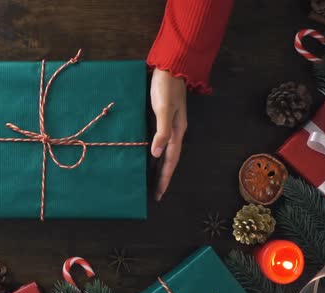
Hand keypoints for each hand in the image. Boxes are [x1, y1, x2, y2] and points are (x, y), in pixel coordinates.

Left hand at [150, 69, 187, 200]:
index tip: (159, 194)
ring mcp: (169, 124)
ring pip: (164, 151)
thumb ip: (162, 131)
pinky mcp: (161, 118)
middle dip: (163, 176)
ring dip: (159, 166)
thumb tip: (157, 154)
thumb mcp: (164, 109)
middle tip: (156, 193)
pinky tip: (147, 155)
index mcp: (177, 131)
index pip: (171, 160)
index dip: (165, 178)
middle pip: (169, 159)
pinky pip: (158, 140)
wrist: (170, 66)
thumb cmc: (166, 87)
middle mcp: (175, 131)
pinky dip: (154, 152)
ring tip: (151, 181)